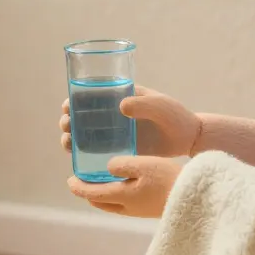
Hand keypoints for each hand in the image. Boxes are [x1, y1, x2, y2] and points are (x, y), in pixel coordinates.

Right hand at [61, 87, 200, 157]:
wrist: (188, 139)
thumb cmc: (175, 116)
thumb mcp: (160, 105)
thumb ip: (143, 103)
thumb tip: (121, 106)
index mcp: (118, 98)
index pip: (89, 97)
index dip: (73, 101)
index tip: (67, 107)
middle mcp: (112, 116)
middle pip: (80, 117)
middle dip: (67, 121)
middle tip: (67, 127)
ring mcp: (114, 134)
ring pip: (84, 136)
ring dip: (70, 138)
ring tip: (68, 143)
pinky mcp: (118, 151)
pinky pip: (95, 153)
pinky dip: (83, 155)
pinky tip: (77, 158)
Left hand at [66, 155, 181, 217]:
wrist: (196, 198)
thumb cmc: (169, 179)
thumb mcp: (144, 165)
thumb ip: (122, 164)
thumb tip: (107, 167)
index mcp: (121, 196)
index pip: (92, 194)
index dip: (78, 187)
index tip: (70, 180)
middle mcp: (127, 208)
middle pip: (100, 202)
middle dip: (89, 192)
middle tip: (83, 181)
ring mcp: (139, 211)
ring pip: (112, 205)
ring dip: (103, 195)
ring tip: (101, 182)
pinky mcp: (149, 210)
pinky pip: (125, 205)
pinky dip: (117, 196)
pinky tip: (125, 186)